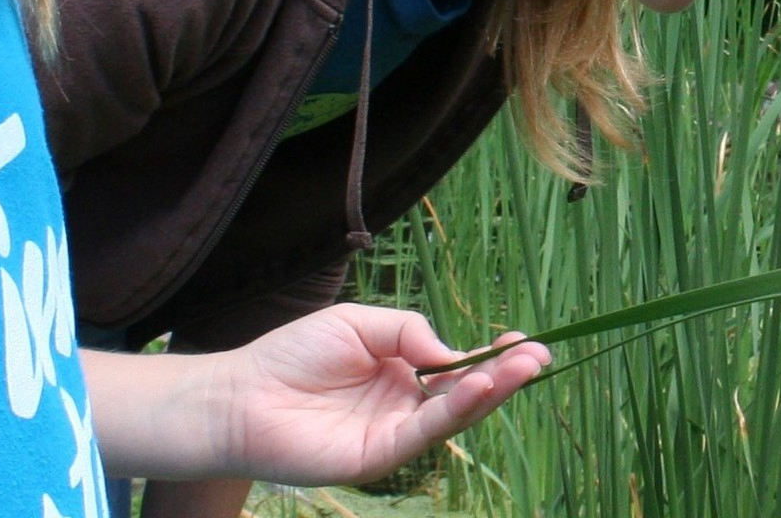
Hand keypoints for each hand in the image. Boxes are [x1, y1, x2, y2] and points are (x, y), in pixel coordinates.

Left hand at [206, 304, 548, 485]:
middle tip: (540, 356)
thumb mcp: (358, 323)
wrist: (240, 396)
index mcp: (401, 373)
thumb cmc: (291, 355)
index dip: (491, 356)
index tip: (522, 339)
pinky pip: (425, 433)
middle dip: (506, 375)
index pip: (457, 367)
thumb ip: (408, 331)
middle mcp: (404, 406)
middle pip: (466, 393)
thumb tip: (454, 351)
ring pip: (454, 416)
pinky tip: (479, 387)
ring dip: (490, 393)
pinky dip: (456, 411)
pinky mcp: (380, 457)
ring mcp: (394, 433)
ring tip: (521, 368)